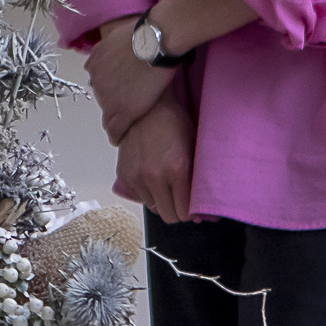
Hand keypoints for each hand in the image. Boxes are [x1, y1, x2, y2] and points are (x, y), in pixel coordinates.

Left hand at [84, 17, 171, 142]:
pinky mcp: (123, 111)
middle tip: (130, 103)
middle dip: (115, 101)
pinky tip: (121, 139)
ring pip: (109, 115)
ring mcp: (108, 98)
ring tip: (129, 123)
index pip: (99, 83)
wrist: (154, 42)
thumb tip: (117, 46)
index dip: (112, 89)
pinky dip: (118, 135)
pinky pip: (115, 129)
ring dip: (118, 117)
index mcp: (94, 63)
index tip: (120, 94)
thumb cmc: (143, 33)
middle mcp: (96, 81)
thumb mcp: (117, 35)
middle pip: (103, 98)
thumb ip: (112, 47)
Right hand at [112, 95, 196, 223]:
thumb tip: (201, 215)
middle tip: (181, 199)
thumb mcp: (194, 150)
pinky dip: (147, 192)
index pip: (185, 213)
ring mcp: (137, 177)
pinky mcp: (124, 175)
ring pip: (153, 207)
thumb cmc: (175, 125)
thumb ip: (198, 182)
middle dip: (177, 210)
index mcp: (178, 170)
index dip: (191, 213)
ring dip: (161, 200)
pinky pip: (139, 197)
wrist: (148, 108)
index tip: (193, 208)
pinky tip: (152, 176)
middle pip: (169, 216)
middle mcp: (155, 177)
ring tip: (165, 183)